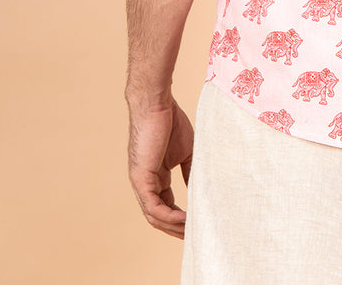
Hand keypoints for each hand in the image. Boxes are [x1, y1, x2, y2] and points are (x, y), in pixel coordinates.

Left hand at [127, 96, 193, 237]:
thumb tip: (200, 190)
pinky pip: (154, 207)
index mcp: (155, 177)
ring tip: (193, 233)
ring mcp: (141, 183)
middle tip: (195, 238)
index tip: (196, 225)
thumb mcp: (186, 152)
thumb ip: (190, 172)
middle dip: (176, 229)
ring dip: (174, 227)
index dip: (180, 219)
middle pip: (159, 217)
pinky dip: (170, 216)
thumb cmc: (171, 121)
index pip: (166, 206)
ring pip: (155, 216)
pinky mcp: (141, 178)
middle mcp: (145, 184)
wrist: (158, 104)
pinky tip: (186, 220)